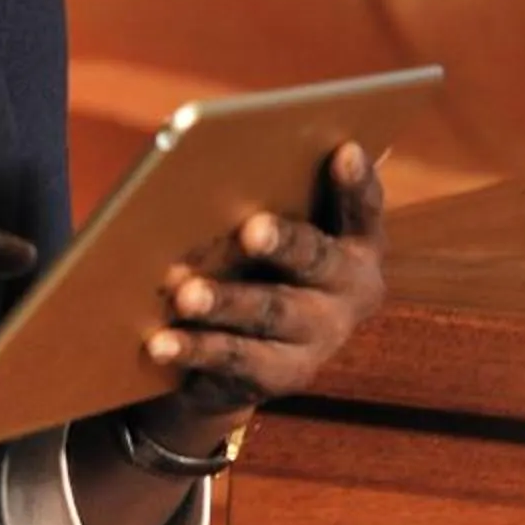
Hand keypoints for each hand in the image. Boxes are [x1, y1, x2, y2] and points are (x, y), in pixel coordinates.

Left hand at [142, 141, 387, 423]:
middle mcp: (348, 289)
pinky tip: (161, 341)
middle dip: (283, 242)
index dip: (357, 182)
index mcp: (355, 242)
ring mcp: (319, 336)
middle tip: (252, 228)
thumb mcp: (275, 227)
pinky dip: (194, 348)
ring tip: (185, 294)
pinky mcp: (282, 375)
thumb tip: (214, 159)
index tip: (345, 150)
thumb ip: (266, 195)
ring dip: (226, 301)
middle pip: (314, 258)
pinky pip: (235, 358)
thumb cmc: (259, 258)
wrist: (253, 351)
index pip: (363, 207)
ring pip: (269, 310)